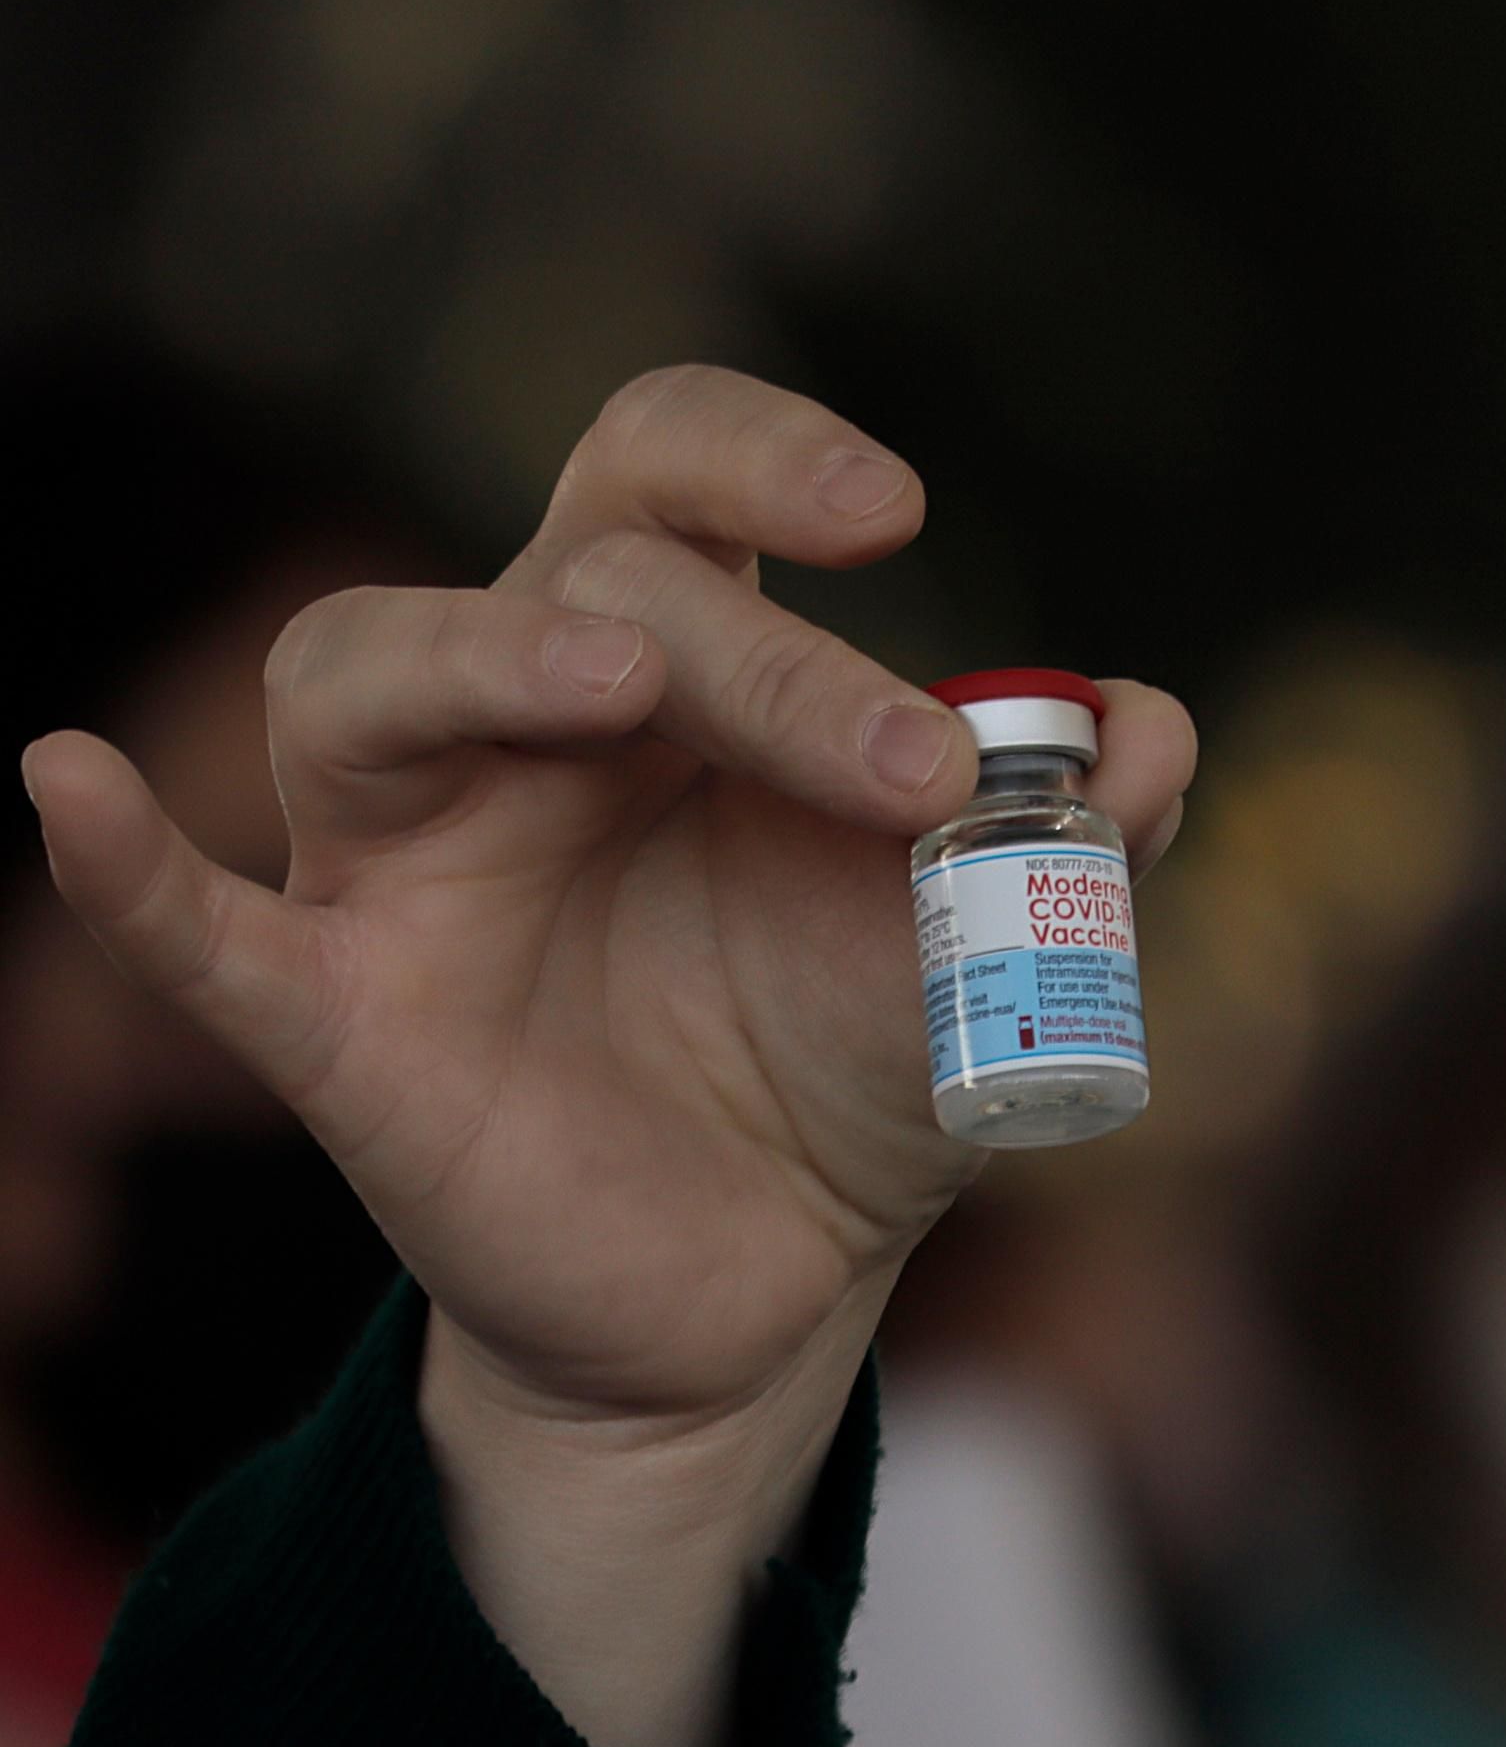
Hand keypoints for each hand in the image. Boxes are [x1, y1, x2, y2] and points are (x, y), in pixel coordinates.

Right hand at [22, 367, 1194, 1746]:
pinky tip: (58, 783)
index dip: (763, 458)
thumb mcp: (988, 956)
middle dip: (763, 662)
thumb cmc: (853, 1070)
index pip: (671, 486)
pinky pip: (206, 932)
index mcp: (683, 680)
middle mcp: (531, 733)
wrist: (767, 1289)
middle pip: (584, 587)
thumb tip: (1155, 735)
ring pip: (365, 679)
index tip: (895, 511)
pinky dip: (132, 867)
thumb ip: (1076, 848)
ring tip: (612, 691)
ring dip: (486, 662)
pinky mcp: (346, 1023)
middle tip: (914, 776)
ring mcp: (418, 868)